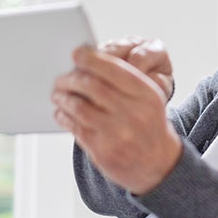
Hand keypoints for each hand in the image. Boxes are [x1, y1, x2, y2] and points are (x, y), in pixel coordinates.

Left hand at [51, 46, 182, 194]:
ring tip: (58, 94)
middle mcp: (133, 112)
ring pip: (79, 107)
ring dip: (63, 97)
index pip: (113, 69)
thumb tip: (85, 62)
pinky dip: (64, 116)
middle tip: (60, 78)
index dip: (91, 59)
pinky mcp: (103, 151)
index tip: (76, 53)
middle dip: (71, 78)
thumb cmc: (146, 122)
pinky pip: (76, 128)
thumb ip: (123, 79)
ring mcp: (118, 133)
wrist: (159, 163)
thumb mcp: (147, 98)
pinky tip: (61, 112)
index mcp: (146, 93)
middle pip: (92, 86)